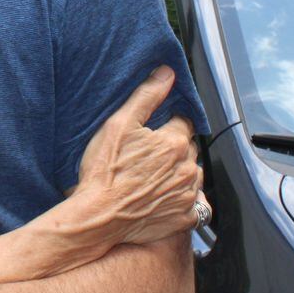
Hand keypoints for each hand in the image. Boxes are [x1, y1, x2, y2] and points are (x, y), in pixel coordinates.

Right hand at [72, 67, 203, 247]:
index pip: (184, 123)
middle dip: (174, 148)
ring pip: (193, 176)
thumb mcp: (118, 124)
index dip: (168, 124)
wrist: (98, 217)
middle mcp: (188, 168)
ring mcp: (188, 196)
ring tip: (153, 177)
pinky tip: (163, 198)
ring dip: (180, 173)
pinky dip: (183, 200)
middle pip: (189, 149)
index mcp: (175, 143)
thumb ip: (146, 96)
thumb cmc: (104, 171)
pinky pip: (194, 205)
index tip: (153, 132)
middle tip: (148, 155)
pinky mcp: (184, 219)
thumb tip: (168, 73)